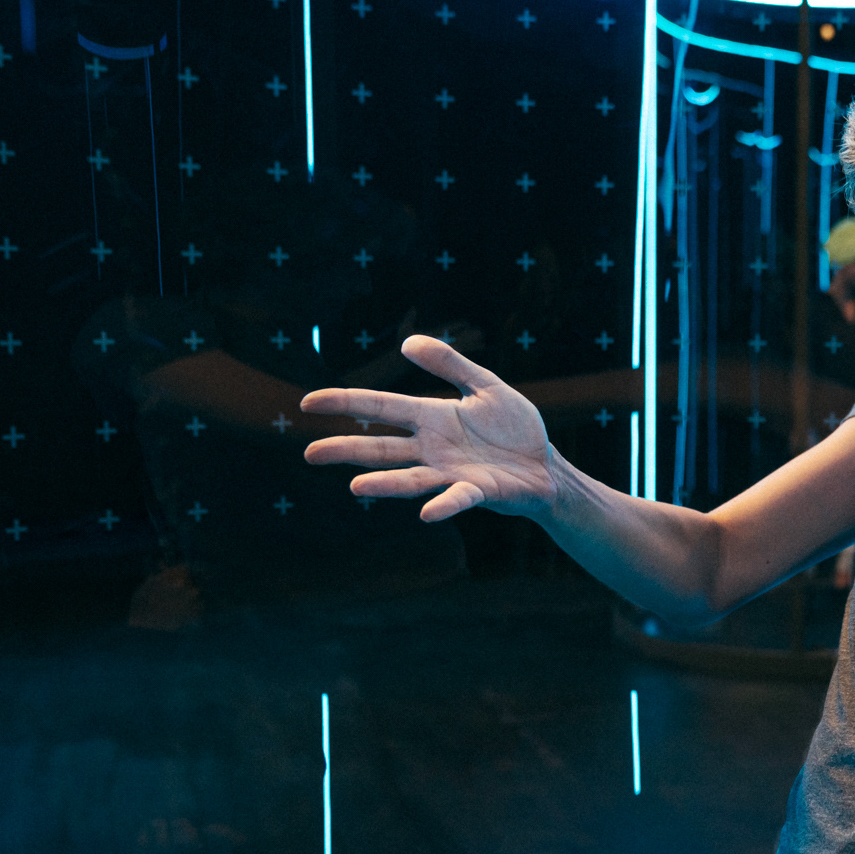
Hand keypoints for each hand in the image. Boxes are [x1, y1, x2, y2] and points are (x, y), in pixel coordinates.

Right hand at [300, 335, 553, 521]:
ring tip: (355, 487)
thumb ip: (451, 364)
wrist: (546, 465)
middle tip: (310, 454)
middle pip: (383, 447)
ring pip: (410, 477)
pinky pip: (458, 498)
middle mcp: (433, 448)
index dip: (346, 403)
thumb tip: (408, 341)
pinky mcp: (478, 491)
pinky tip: (428, 513)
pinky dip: (444, 504)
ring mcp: (452, 472)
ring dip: (385, 484)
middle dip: (347, 449)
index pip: (381, 407)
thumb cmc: (514, 428)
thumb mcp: (486, 385)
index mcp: (432, 417)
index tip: (308, 403)